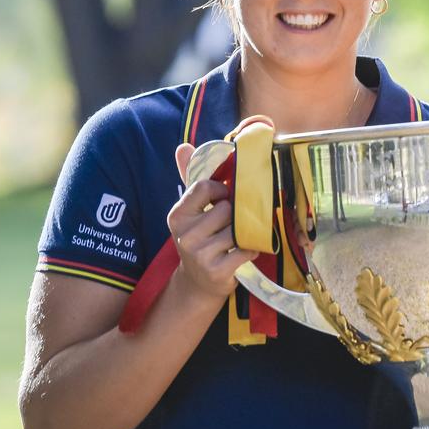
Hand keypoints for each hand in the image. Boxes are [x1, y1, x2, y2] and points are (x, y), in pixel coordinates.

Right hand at [167, 143, 255, 300]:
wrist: (199, 282)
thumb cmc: (201, 238)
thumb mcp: (192, 210)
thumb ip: (191, 178)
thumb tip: (184, 146)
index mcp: (177, 215)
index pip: (205, 187)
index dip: (222, 190)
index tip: (224, 198)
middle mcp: (185, 234)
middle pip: (226, 209)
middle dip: (235, 216)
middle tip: (230, 225)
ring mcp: (200, 254)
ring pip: (238, 229)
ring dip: (243, 233)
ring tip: (235, 240)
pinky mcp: (217, 270)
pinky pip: (247, 249)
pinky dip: (251, 249)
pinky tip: (242, 252)